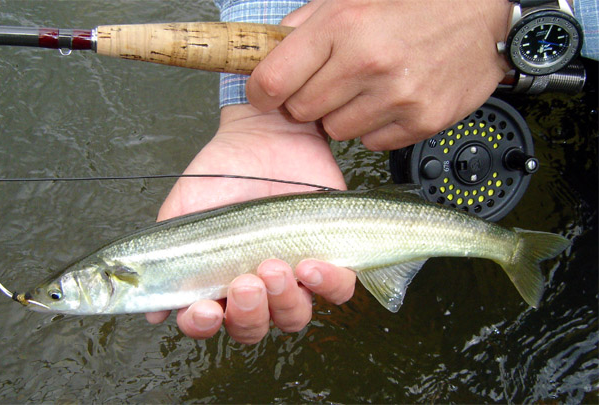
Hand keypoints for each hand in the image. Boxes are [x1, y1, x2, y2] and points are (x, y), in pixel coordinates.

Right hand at [145, 104, 355, 343]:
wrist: (267, 135)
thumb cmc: (222, 172)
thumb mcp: (184, 210)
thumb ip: (167, 256)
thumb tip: (151, 312)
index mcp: (217, 280)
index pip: (208, 322)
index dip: (204, 325)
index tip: (205, 308)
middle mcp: (255, 286)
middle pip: (254, 328)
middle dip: (249, 314)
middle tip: (246, 282)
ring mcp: (293, 276)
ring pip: (294, 317)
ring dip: (284, 302)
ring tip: (275, 266)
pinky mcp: (330, 257)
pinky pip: (338, 291)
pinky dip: (328, 286)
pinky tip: (311, 265)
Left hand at [246, 0, 511, 149]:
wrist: (482, 13)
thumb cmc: (415, 1)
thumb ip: (307, 24)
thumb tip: (271, 50)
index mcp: (342, 25)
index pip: (273, 80)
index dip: (262, 91)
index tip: (267, 93)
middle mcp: (367, 63)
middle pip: (302, 112)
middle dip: (306, 101)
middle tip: (329, 84)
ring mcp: (397, 96)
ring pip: (336, 131)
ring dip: (342, 115)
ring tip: (365, 89)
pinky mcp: (422, 120)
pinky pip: (373, 143)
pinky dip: (375, 127)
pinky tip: (389, 101)